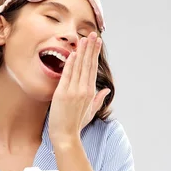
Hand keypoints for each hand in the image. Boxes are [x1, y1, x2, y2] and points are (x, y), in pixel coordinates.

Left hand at [49, 31, 110, 145]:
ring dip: (81, 52)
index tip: (96, 42)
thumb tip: (107, 90)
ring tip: (84, 38)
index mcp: (90, 93)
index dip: (94, 54)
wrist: (65, 136)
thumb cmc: (76, 124)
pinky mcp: (63, 94)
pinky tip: (72, 53)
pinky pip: (67, 75)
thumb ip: (99, 99)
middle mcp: (84, 90)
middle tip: (93, 34)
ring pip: (78, 67)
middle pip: (88, 65)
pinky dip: (70, 64)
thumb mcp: (91, 111)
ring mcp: (74, 91)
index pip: (93, 68)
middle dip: (90, 48)